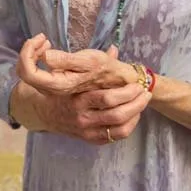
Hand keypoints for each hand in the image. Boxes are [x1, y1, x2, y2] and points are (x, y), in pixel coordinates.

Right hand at [13, 36, 150, 145]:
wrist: (45, 113)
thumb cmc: (63, 91)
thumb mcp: (73, 76)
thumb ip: (94, 64)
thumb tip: (114, 50)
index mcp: (78, 100)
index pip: (107, 98)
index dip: (127, 92)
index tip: (138, 84)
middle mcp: (82, 118)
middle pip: (117, 115)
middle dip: (136, 104)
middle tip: (145, 93)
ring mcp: (87, 131)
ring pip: (119, 128)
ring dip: (136, 115)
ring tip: (142, 103)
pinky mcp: (91, 140)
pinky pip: (116, 137)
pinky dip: (129, 126)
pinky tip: (133, 116)